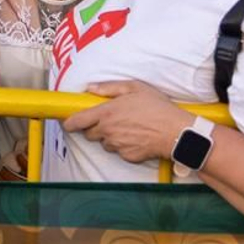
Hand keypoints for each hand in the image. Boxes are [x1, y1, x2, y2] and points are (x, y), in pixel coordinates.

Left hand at [63, 80, 190, 164]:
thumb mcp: (135, 88)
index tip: (68, 123)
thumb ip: (109, 87)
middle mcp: (108, 131)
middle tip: (111, 121)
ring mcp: (117, 145)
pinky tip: (137, 138)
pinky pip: (119, 152)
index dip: (70, 123)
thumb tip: (91, 88)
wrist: (176, 131)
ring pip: (105, 143)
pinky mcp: (127, 156)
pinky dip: (124, 146)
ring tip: (128, 128)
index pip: (78, 121)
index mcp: (107, 113)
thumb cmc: (158, 107)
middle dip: (95, 128)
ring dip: (111, 137)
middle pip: (90, 134)